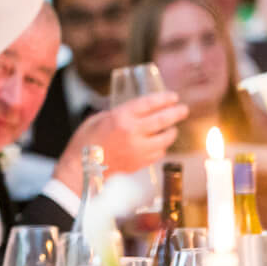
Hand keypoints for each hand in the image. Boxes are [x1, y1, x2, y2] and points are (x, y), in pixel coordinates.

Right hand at [64, 91, 185, 177]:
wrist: (83, 168)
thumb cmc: (85, 142)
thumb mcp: (97, 119)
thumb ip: (118, 114)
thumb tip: (134, 110)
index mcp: (121, 118)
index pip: (149, 104)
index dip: (164, 98)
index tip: (173, 96)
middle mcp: (133, 132)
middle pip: (163, 119)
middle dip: (177, 113)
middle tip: (183, 109)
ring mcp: (139, 149)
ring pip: (166, 138)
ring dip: (171, 131)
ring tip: (171, 128)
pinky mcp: (141, 162)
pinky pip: (159, 152)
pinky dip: (161, 147)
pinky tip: (157, 144)